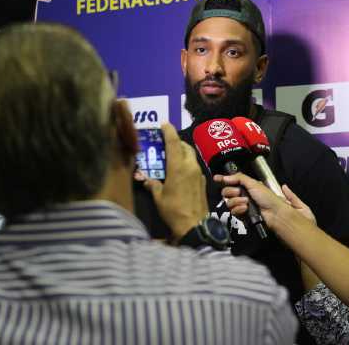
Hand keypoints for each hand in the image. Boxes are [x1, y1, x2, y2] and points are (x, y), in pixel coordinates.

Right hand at [146, 122, 207, 239]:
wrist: (194, 225)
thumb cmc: (173, 210)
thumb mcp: (158, 197)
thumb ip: (153, 184)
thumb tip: (146, 179)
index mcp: (178, 167)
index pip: (174, 142)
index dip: (169, 131)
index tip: (164, 124)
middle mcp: (190, 166)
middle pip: (185, 146)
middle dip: (176, 141)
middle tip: (165, 142)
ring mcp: (198, 173)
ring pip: (191, 155)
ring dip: (182, 151)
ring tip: (171, 156)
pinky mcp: (202, 181)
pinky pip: (194, 166)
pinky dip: (186, 162)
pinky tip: (179, 171)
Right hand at [215, 173, 315, 230]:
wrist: (273, 213)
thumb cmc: (267, 197)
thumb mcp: (254, 183)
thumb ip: (239, 178)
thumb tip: (224, 177)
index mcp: (246, 186)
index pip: (232, 182)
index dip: (223, 180)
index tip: (216, 178)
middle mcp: (242, 195)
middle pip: (226, 192)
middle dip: (231, 192)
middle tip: (238, 192)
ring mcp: (241, 206)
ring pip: (229, 203)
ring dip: (237, 202)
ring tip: (246, 203)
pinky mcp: (242, 216)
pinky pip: (233, 212)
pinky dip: (239, 210)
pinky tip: (246, 209)